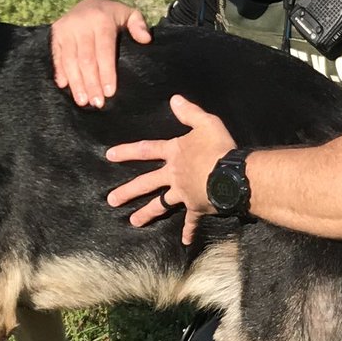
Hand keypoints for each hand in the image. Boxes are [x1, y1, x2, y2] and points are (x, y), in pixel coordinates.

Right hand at [51, 0, 151, 107]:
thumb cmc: (113, 15)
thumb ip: (138, 25)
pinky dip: (60, 72)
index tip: (109, 92)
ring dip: (76, 82)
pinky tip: (64, 86)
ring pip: (70, 60)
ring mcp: (66, 29)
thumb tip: (146, 40)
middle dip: (91, 83)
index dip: (106, 72)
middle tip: (97, 103)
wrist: (88, 2)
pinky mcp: (56, 34)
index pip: (104, 51)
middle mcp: (81, 24)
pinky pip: (56, 56)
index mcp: (101, 20)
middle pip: (86, 59)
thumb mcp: (129, 13)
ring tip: (83, 101)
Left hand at [106, 95, 235, 244]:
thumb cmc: (219, 147)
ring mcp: (183, 193)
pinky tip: (185, 241)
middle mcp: (174, 175)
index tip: (109, 156)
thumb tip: (174, 99)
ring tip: (133, 222)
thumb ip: (189, 112)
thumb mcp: (205, 122)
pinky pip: (191, 220)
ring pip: (161, 204)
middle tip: (111, 200)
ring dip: (147, 213)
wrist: (232, 174)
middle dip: (128, 192)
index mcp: (174, 153)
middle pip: (146, 183)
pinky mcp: (197, 207)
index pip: (146, 150)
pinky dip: (189, 230)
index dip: (127, 151)